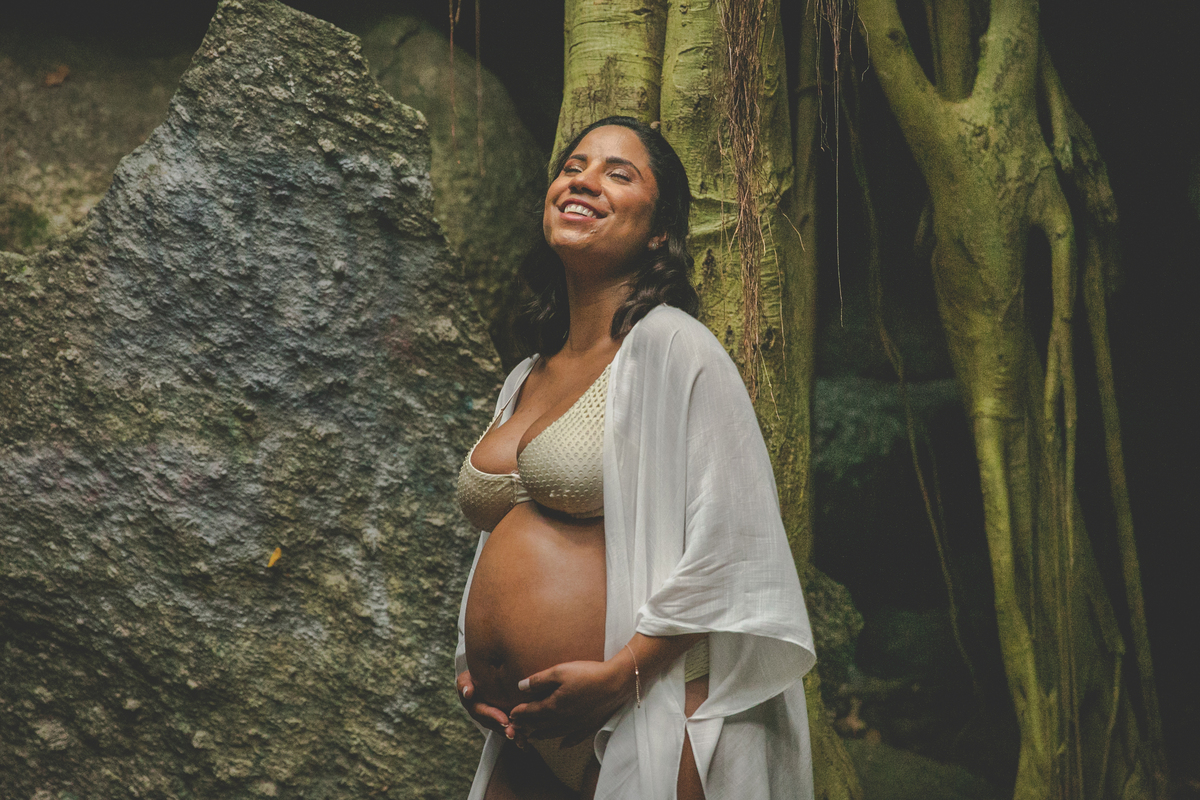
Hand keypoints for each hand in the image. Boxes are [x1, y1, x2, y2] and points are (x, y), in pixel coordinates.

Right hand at [456, 670, 518, 741]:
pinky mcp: (502, 721)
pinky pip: (509, 730)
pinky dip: (518, 737)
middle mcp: (483, 717)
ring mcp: (492, 721)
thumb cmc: (472, 678)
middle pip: (494, 724)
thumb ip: (464, 684)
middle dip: (504, 730)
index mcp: (473, 706)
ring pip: (502, 729)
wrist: (480, 681)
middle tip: (514, 734)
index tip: (504, 721)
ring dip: (512, 736)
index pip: (482, 712)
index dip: (493, 716)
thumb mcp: (465, 679)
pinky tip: (527, 745)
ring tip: (522, 741)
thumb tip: (468, 693)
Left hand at [508, 657, 634, 745]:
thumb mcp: (560, 671)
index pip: (532, 712)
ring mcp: (577, 725)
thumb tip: (521, 686)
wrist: (616, 683)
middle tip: (518, 727)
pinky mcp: (589, 725)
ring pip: (555, 733)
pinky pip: (574, 738)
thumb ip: (539, 680)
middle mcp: (563, 720)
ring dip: (542, 734)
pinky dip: (565, 742)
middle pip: (541, 725)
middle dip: (527, 725)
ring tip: (534, 736)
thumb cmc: (587, 674)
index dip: (520, 713)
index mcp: (554, 706)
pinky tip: (562, 744)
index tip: (511, 714)